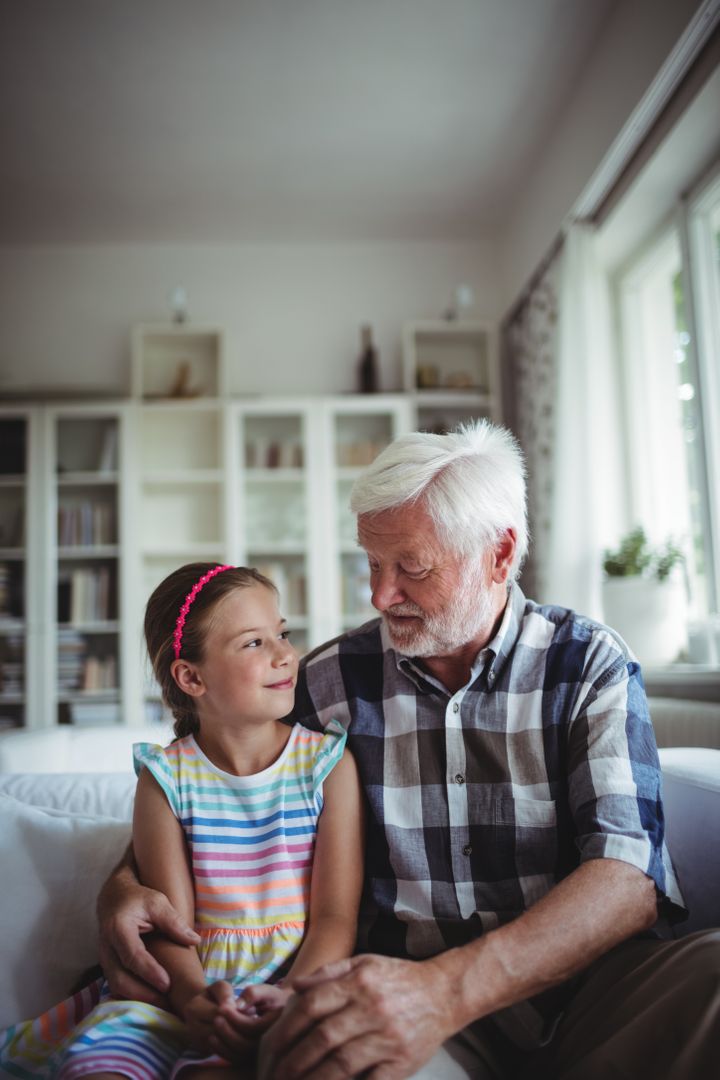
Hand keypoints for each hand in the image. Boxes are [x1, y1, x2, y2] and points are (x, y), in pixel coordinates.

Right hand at [97, 865, 199, 1005]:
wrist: (113, 898)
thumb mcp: (157, 902)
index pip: (132, 955)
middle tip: (168, 1001)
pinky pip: (116, 986)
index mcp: (118, 928)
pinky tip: (151, 999)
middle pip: (120, 978)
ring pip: (116, 986)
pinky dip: (132, 996)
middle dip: (143, 994)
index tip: (167, 984)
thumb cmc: (138, 899)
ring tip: (163, 1005)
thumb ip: (174, 922)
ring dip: (138, 999)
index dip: (149, 972)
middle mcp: (106, 946)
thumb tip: (194, 941)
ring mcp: (104, 958)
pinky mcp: (108, 966)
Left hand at [209, 982, 292, 1062]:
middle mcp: (270, 1043)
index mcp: (275, 1025)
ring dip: (223, 1042)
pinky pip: (236, 1059)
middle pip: (245, 1044)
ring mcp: (261, 1053)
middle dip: (228, 1031)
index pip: (252, 1027)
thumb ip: (253, 993)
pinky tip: (213, 1038)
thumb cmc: (272, 998)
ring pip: (239, 1054)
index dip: (235, 1017)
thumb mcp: (266, 990)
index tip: (222, 1006)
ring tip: (214, 1025)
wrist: (279, 1011)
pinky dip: (222, 1051)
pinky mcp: (252, 1057)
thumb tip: (238, 1005)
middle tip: (216, 1018)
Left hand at [257, 954, 457, 1079]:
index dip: (285, 1028)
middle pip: (322, 1038)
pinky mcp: (402, 1062)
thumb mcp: (364, 963)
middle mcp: (371, 1009)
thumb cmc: (398, 978)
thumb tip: (294, 988)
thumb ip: (328, 973)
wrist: (444, 993)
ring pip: (341, 1064)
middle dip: (291, 1061)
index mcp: (359, 983)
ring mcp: (387, 1037)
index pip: (312, 1006)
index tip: (268, 1047)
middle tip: (273, 1076)